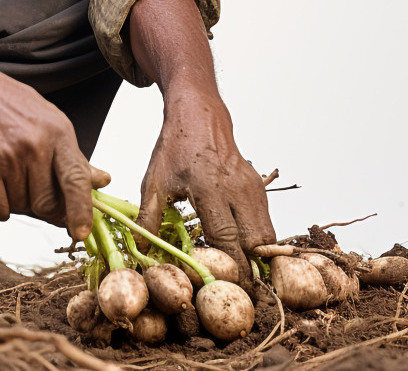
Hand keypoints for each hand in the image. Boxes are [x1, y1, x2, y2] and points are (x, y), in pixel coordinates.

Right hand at [0, 67, 109, 239]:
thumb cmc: (11, 103)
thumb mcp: (49, 121)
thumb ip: (74, 156)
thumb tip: (102, 181)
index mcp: (59, 132)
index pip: (77, 180)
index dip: (82, 211)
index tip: (81, 232)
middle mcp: (37, 145)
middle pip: (47, 203)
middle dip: (43, 208)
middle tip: (33, 194)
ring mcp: (11, 155)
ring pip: (21, 206)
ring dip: (16, 201)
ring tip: (9, 175)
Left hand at [136, 87, 274, 283]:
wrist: (199, 116)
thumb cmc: (174, 147)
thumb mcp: (154, 179)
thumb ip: (148, 216)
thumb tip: (141, 250)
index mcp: (208, 189)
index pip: (227, 240)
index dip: (230, 269)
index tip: (227, 291)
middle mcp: (236, 189)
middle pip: (254, 243)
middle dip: (248, 270)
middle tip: (236, 291)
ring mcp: (252, 187)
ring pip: (266, 235)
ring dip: (255, 255)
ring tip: (238, 271)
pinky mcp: (259, 186)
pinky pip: (266, 222)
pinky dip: (257, 238)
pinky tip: (240, 246)